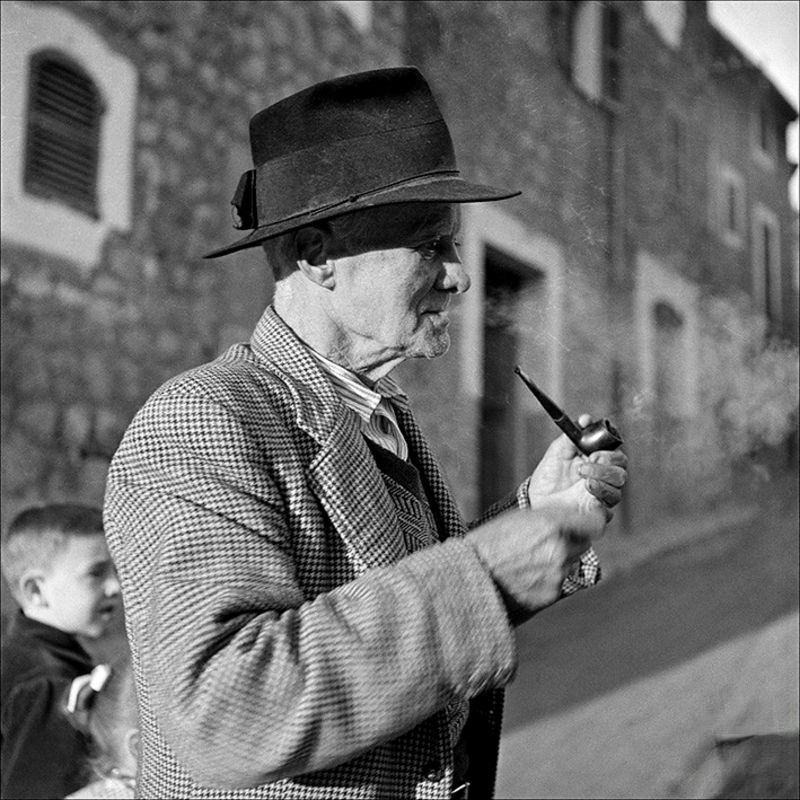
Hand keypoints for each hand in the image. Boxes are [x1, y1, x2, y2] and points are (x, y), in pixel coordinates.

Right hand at [466, 504, 605, 624]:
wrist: (469, 577)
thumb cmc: (489, 543)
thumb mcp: (517, 519)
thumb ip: (548, 519)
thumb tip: (570, 518)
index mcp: (551, 525)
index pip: (595, 524)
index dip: (593, 522)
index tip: (590, 521)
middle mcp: (560, 550)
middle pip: (583, 544)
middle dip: (571, 541)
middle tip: (547, 542)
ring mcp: (557, 575)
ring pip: (569, 564)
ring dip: (557, 562)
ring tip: (527, 562)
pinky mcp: (551, 595)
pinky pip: (558, 584)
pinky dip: (546, 580)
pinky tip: (524, 577)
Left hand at [527, 414, 627, 516]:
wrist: (537, 501)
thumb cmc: (548, 478)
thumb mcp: (557, 451)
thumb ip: (573, 435)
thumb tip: (586, 419)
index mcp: (594, 460)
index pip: (614, 449)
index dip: (610, 445)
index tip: (595, 445)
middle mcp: (602, 476)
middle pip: (621, 464)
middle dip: (607, 459)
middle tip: (590, 458)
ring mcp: (602, 493)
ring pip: (619, 481)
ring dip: (602, 474)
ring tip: (583, 474)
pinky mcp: (600, 510)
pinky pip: (612, 499)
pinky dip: (602, 490)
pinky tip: (588, 486)